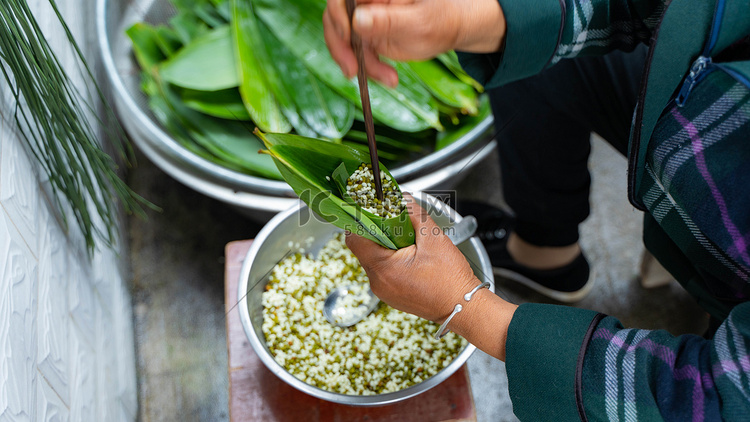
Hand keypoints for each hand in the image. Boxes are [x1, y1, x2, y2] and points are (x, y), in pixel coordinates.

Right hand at [324, 0, 505, 86]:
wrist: (448, 29)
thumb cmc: (440, 19)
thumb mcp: (418, 22)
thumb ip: (387, 21)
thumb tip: (357, 20)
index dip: (338, 15)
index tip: (348, 36)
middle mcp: (366, 1)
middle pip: (334, 18)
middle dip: (341, 47)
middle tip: (352, 71)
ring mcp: (364, 17)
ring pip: (342, 39)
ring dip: (359, 63)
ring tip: (388, 79)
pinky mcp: (366, 34)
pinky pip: (355, 52)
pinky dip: (368, 68)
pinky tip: (388, 78)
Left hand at [346, 194, 517, 360]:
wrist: (465, 307)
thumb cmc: (451, 279)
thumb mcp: (433, 238)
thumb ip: (415, 214)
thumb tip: (404, 199)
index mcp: (382, 268)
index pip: (355, 239)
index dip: (361, 221)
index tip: (371, 211)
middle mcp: (378, 283)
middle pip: (364, 249)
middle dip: (378, 232)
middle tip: (395, 223)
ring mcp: (384, 292)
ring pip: (374, 260)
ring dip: (386, 246)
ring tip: (407, 240)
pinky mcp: (393, 295)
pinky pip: (384, 272)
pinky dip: (392, 260)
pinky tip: (410, 255)